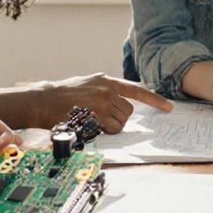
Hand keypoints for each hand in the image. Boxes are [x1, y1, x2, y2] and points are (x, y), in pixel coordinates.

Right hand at [30, 73, 173, 132]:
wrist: (44, 99)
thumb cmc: (64, 95)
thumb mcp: (89, 84)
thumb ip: (106, 90)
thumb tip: (121, 102)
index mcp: (107, 81)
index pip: (137, 90)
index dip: (154, 100)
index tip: (168, 107)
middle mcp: (108, 89)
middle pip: (129, 111)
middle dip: (119, 118)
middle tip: (101, 118)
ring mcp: (103, 102)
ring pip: (121, 122)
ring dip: (112, 126)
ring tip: (93, 121)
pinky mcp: (96, 115)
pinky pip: (112, 129)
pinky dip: (105, 132)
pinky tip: (91, 126)